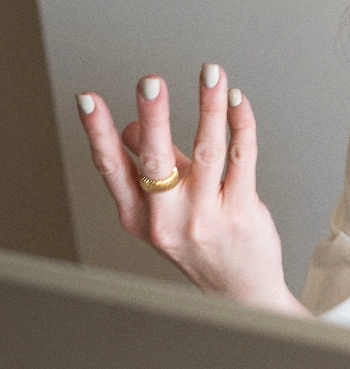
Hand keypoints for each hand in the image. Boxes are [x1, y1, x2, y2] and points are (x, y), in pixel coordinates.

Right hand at [76, 64, 305, 315]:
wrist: (240, 292)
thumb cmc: (202, 247)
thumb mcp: (163, 213)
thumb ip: (152, 168)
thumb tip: (134, 127)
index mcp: (139, 217)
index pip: (111, 169)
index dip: (98, 134)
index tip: (88, 100)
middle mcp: (168, 219)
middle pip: (155, 161)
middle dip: (153, 118)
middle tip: (150, 83)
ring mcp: (206, 217)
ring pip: (206, 152)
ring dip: (209, 107)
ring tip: (211, 76)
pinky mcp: (241, 212)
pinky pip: (242, 159)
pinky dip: (241, 125)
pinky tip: (238, 102)